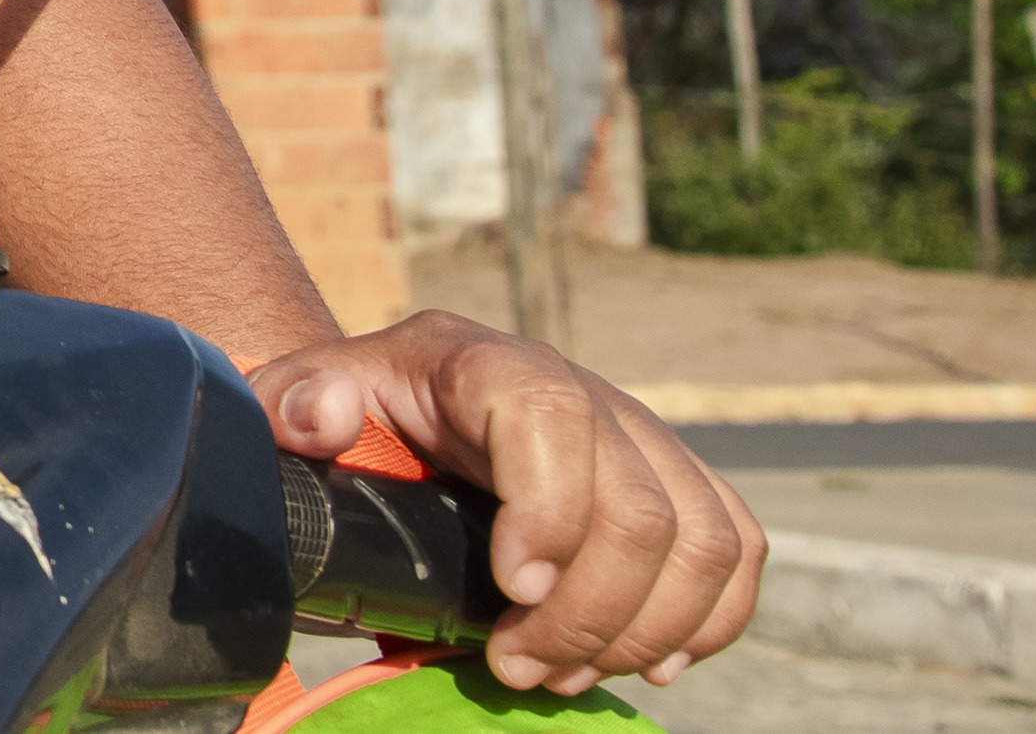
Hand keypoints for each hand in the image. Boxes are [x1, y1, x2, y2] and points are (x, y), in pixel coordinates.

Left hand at [250, 313, 762, 690]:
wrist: (412, 404)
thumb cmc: (361, 409)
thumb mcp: (310, 393)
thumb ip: (298, 400)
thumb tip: (318, 421)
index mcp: (487, 363)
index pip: (551, 418)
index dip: (549, 512)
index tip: (511, 591)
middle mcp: (584, 391)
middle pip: (639, 509)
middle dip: (587, 612)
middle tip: (519, 667)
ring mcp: (643, 438)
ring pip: (703, 541)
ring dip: (646, 630)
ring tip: (567, 673)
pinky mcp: (682, 483)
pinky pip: (737, 550)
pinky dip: (710, 621)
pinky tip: (648, 663)